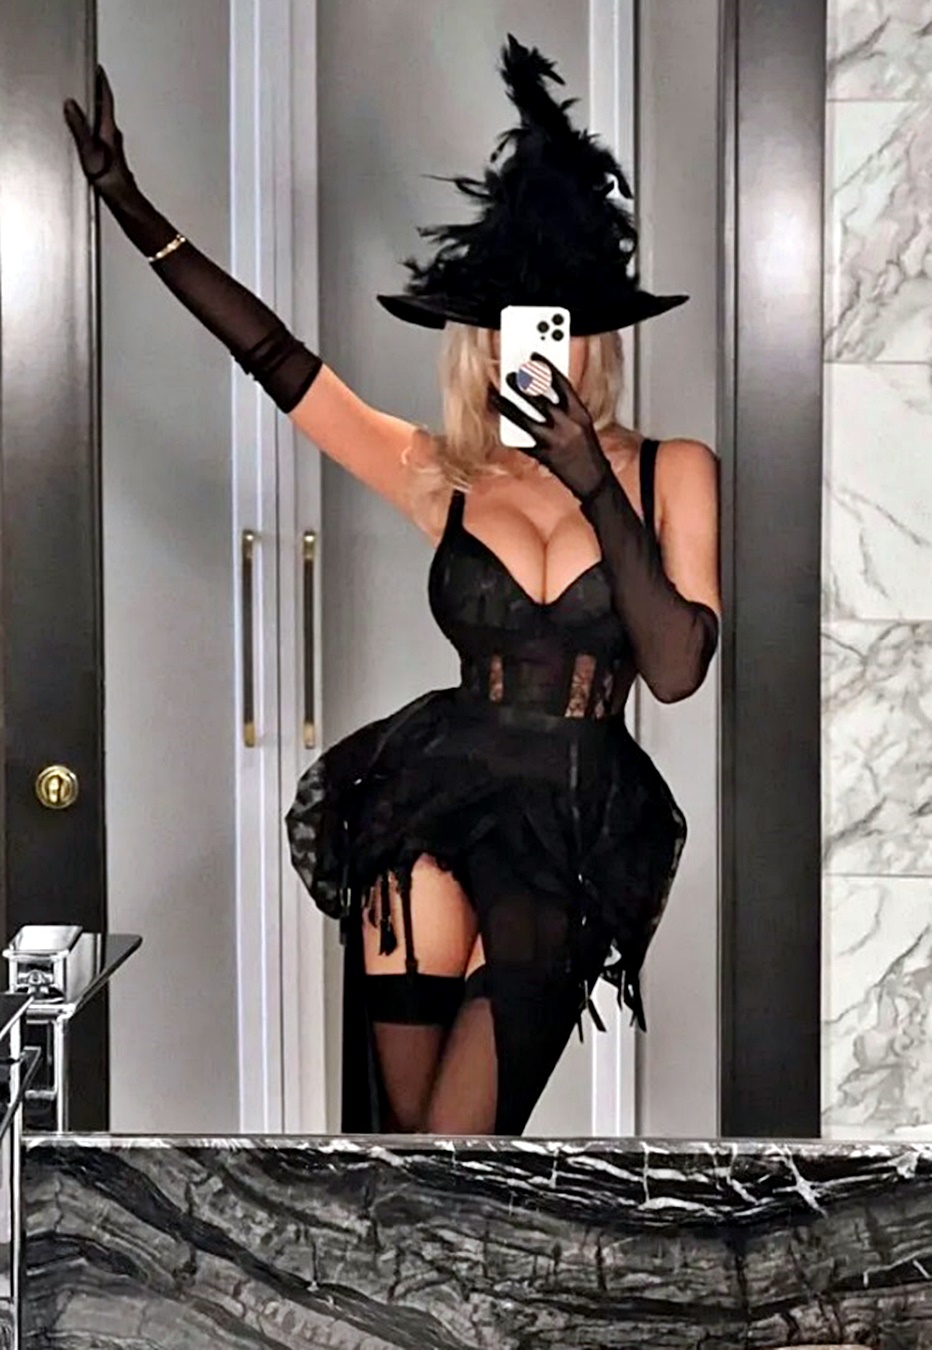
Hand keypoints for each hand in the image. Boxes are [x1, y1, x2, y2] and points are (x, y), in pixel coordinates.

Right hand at [64, 66, 138, 206]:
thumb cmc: (110, 179)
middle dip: (97, 92)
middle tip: (90, 78)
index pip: (106, 98)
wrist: (122, 199)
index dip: (102, 82)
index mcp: (109, 129)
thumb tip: (72, 105)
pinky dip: (94, 124)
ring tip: (85, 99)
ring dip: (95, 109)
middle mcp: (113, 135)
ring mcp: (113, 145)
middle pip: (105, 107)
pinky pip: (100, 132)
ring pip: (103, 120)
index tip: (98, 68)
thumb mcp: (89, 150)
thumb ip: (79, 127)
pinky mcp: (110, 154)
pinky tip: (87, 130)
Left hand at [487, 353, 612, 501]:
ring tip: (495, 395)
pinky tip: (501, 423)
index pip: (562, 384)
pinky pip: (524, 442)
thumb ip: (565, 406)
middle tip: (509, 374)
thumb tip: (544, 390)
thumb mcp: (582, 423)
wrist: (593, 479)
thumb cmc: (588, 450)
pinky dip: (512, 433)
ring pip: (525, 420)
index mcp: (580, 414)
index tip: (534, 357)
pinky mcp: (544, 456)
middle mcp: (567, 425)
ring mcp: (554, 442)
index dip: (547, 367)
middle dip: (522, 385)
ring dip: (508, 406)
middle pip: (540, 400)